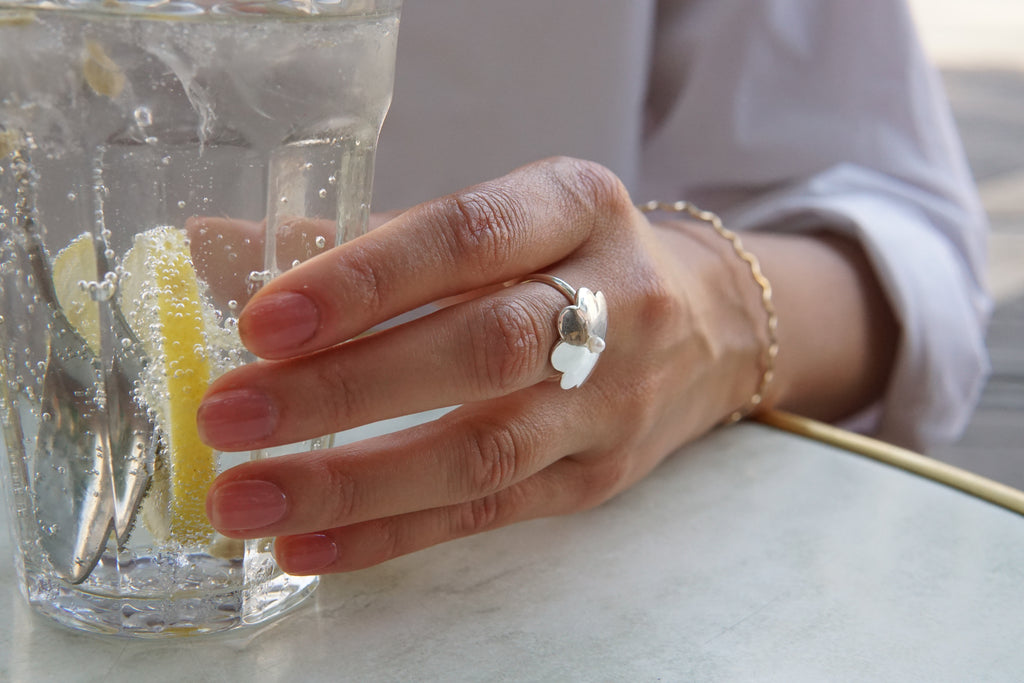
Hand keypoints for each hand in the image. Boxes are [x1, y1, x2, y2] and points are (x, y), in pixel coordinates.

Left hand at [196, 157, 764, 573]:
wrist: (706, 325)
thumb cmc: (573, 260)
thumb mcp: (502, 222)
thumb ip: (373, 240)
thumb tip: (217, 254)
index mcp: (578, 207)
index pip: (470, 237)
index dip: (367, 279)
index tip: (265, 321)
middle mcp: (614, 300)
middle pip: (481, 351)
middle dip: (345, 390)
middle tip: (230, 416)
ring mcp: (615, 399)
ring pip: (486, 449)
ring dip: (356, 481)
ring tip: (247, 497)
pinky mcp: (600, 476)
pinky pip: (491, 513)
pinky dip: (393, 532)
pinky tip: (309, 544)